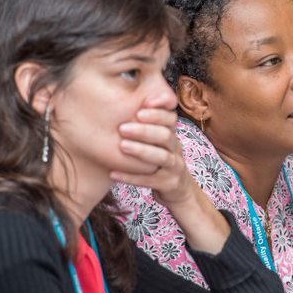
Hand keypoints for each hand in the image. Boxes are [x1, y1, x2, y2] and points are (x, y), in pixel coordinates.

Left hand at [111, 109, 229, 253]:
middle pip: (165, 136)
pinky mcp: (169, 184)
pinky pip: (150, 181)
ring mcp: (174, 168)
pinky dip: (131, 177)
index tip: (138, 110)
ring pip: (161, 157)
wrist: (179, 190)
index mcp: (172, 136)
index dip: (157, 114)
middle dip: (144, 131)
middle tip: (122, 128)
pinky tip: (113, 173)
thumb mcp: (161, 142)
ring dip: (141, 151)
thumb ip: (150, 126)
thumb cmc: (162, 162)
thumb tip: (126, 102)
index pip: (170, 119)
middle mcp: (176, 149)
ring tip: (122, 146)